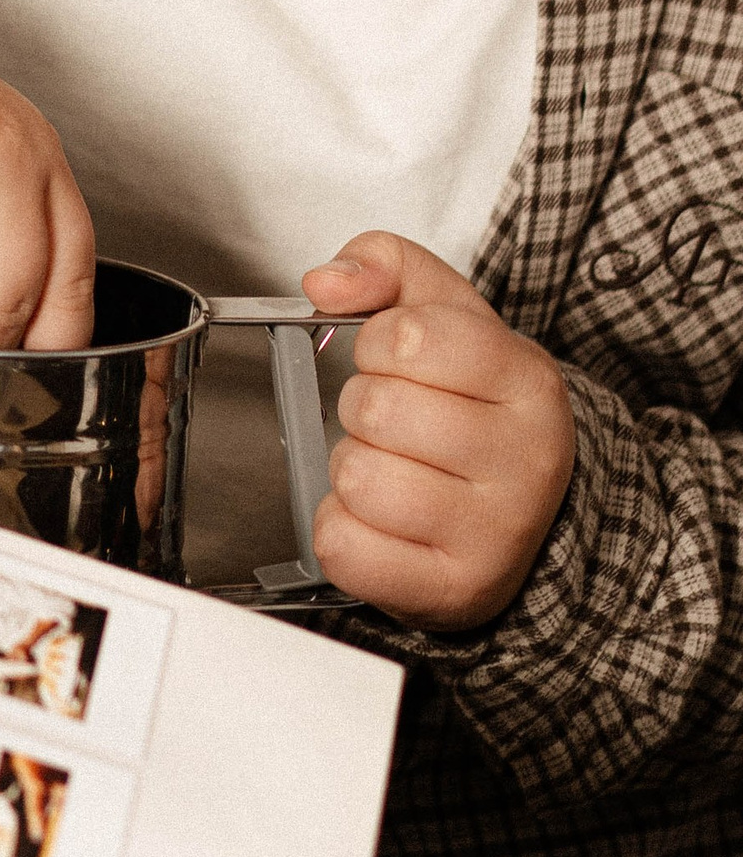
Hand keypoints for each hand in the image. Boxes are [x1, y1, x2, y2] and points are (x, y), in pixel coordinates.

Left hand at [301, 231, 574, 627]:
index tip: (395, 361)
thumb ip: (386, 266)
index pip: (408, 338)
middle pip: (376, 409)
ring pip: (357, 479)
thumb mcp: (446, 317)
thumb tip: (328, 281)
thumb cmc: (473, 410)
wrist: (522, 516)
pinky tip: (384, 524)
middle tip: (398, 426)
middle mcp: (526, 458)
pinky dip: (344, 532)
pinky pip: (344, 546)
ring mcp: (496, 532)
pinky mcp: (454, 590)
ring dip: (354, 471)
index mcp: (528, 381)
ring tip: (396, 472)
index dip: (378, 345)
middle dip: (364, 410)